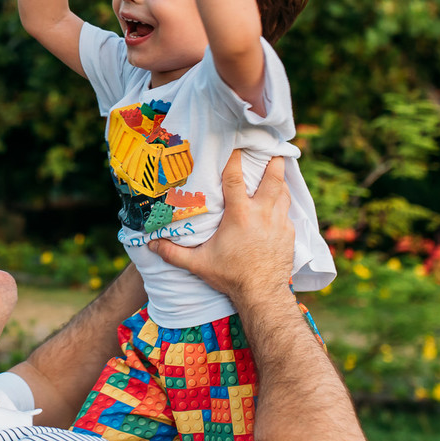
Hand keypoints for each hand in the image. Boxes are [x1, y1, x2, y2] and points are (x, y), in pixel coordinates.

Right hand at [148, 151, 293, 303]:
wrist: (262, 294)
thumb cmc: (230, 276)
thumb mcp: (198, 264)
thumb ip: (173, 252)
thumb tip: (150, 244)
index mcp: (240, 215)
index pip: (235, 179)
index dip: (234, 159)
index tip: (235, 146)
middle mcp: (262, 214)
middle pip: (272, 179)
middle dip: (274, 162)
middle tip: (274, 150)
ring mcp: (279, 223)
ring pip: (283, 194)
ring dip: (280, 181)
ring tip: (278, 171)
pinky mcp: (289, 235)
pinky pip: (287, 213)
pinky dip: (282, 205)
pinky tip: (278, 205)